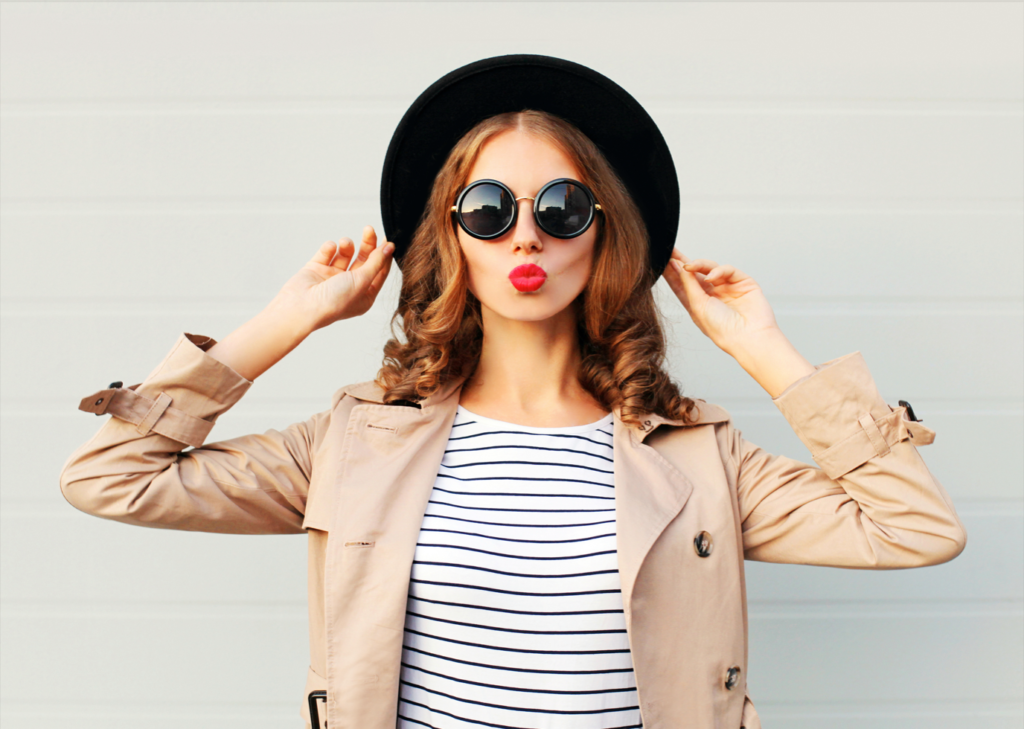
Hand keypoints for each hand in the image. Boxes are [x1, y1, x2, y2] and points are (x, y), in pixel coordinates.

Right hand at [271, 226, 395, 334]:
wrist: (301, 306)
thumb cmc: (333, 301)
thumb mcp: (362, 281)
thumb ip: (376, 263)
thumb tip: (389, 248)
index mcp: (364, 296)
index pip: (379, 272)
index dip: (384, 256)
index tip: (388, 240)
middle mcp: (350, 287)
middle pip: (364, 260)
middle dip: (367, 244)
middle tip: (369, 230)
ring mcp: (333, 278)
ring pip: (345, 255)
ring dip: (347, 245)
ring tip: (345, 242)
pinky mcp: (317, 269)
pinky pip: (327, 253)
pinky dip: (329, 248)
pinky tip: (329, 249)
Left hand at [661, 249, 781, 355]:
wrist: (749, 337)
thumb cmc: (722, 329)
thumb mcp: (697, 307)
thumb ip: (688, 285)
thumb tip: (679, 266)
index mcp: (699, 304)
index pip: (682, 285)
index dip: (672, 272)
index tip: (662, 260)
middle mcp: (712, 295)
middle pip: (694, 273)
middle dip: (682, 261)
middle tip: (671, 251)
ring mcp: (727, 287)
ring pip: (710, 268)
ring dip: (699, 264)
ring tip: (688, 265)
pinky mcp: (742, 282)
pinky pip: (728, 270)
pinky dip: (718, 270)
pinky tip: (711, 277)